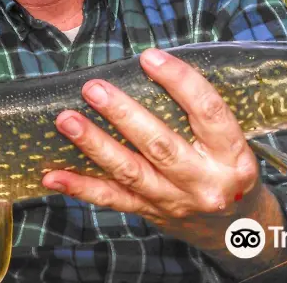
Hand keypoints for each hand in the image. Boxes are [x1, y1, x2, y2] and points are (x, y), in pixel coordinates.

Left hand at [42, 48, 286, 278]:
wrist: (234, 228)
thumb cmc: (226, 168)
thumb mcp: (231, 141)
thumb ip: (198, 111)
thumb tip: (150, 62)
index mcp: (232, 156)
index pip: (208, 112)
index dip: (180, 81)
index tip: (149, 57)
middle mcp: (204, 182)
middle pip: (161, 145)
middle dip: (123, 114)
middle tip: (94, 88)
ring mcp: (174, 201)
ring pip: (130, 171)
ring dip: (94, 144)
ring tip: (66, 120)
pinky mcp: (149, 213)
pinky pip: (111, 199)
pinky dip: (79, 187)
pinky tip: (52, 174)